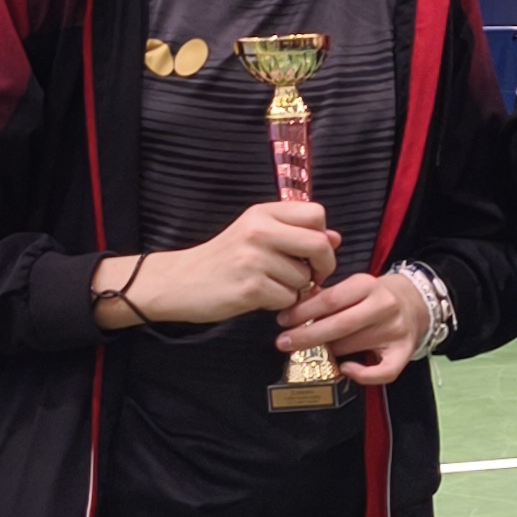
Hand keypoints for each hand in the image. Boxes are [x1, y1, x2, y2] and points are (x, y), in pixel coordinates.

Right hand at [109, 202, 337, 327]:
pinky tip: (260, 297)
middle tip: (311, 277)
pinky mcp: (250, 288)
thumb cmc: (224, 259)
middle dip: (323, 266)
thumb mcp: (256, 235)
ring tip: (269, 285)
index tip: (313, 252)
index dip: (323, 236)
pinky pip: (288, 299)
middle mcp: (259, 230)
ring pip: (304, 277)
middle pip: (319, 244)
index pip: (316, 213)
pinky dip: (279, 303)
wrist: (180, 281)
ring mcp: (254, 259)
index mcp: (263, 213)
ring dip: (295, 288)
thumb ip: (295, 233)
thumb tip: (335, 237)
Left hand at [277, 267, 430, 387]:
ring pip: (352, 347)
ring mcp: (396, 330)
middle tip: (284, 342)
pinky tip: (347, 369)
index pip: (329, 299)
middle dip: (306, 335)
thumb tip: (293, 307)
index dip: (302, 312)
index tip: (282, 321)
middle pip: (338, 324)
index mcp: (367, 284)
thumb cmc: (373, 297)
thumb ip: (326, 296)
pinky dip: (362, 374)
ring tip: (315, 349)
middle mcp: (384, 306)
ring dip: (328, 351)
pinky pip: (383, 372)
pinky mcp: (404, 351)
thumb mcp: (352, 287)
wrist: (414, 303)